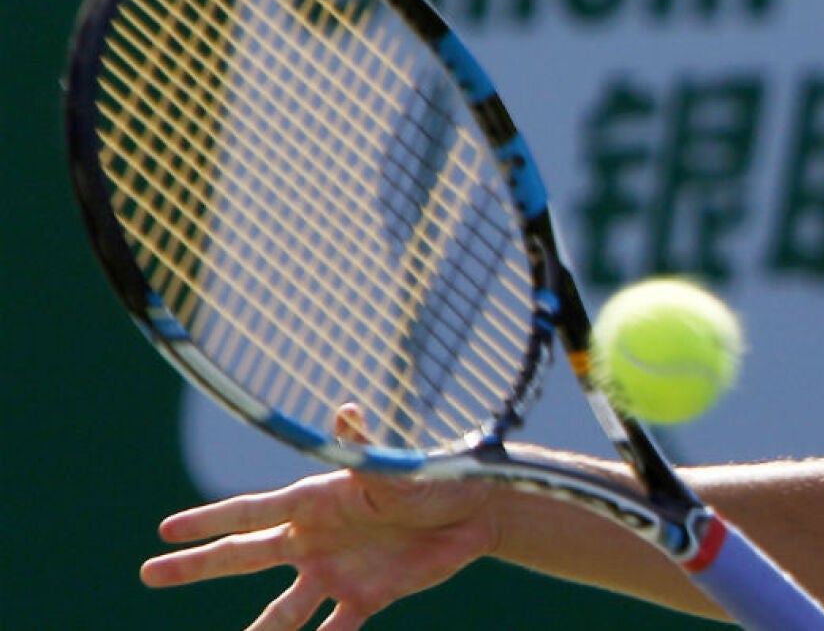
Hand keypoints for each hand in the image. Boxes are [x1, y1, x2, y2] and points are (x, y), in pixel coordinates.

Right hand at [140, 406, 496, 630]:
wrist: (475, 511)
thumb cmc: (434, 477)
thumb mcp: (394, 467)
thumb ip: (364, 451)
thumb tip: (345, 412)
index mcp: (315, 504)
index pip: (250, 513)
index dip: (208, 522)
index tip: (166, 529)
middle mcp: (315, 540)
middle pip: (244, 557)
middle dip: (196, 566)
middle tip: (150, 572)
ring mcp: (336, 572)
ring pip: (282, 611)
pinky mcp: (366, 597)